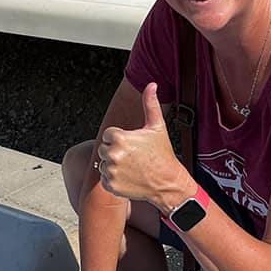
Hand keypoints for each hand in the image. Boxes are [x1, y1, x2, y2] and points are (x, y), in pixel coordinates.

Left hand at [97, 82, 183, 204]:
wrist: (167, 182)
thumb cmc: (162, 154)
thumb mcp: (157, 126)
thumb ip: (150, 104)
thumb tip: (151, 85)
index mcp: (120, 138)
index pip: (108, 134)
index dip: (120, 139)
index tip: (133, 145)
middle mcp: (113, 154)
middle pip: (103, 148)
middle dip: (115, 151)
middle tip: (133, 157)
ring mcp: (111, 171)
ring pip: (103, 164)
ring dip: (113, 165)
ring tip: (131, 167)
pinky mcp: (110, 185)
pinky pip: (104, 178)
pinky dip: (113, 179)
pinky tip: (128, 177)